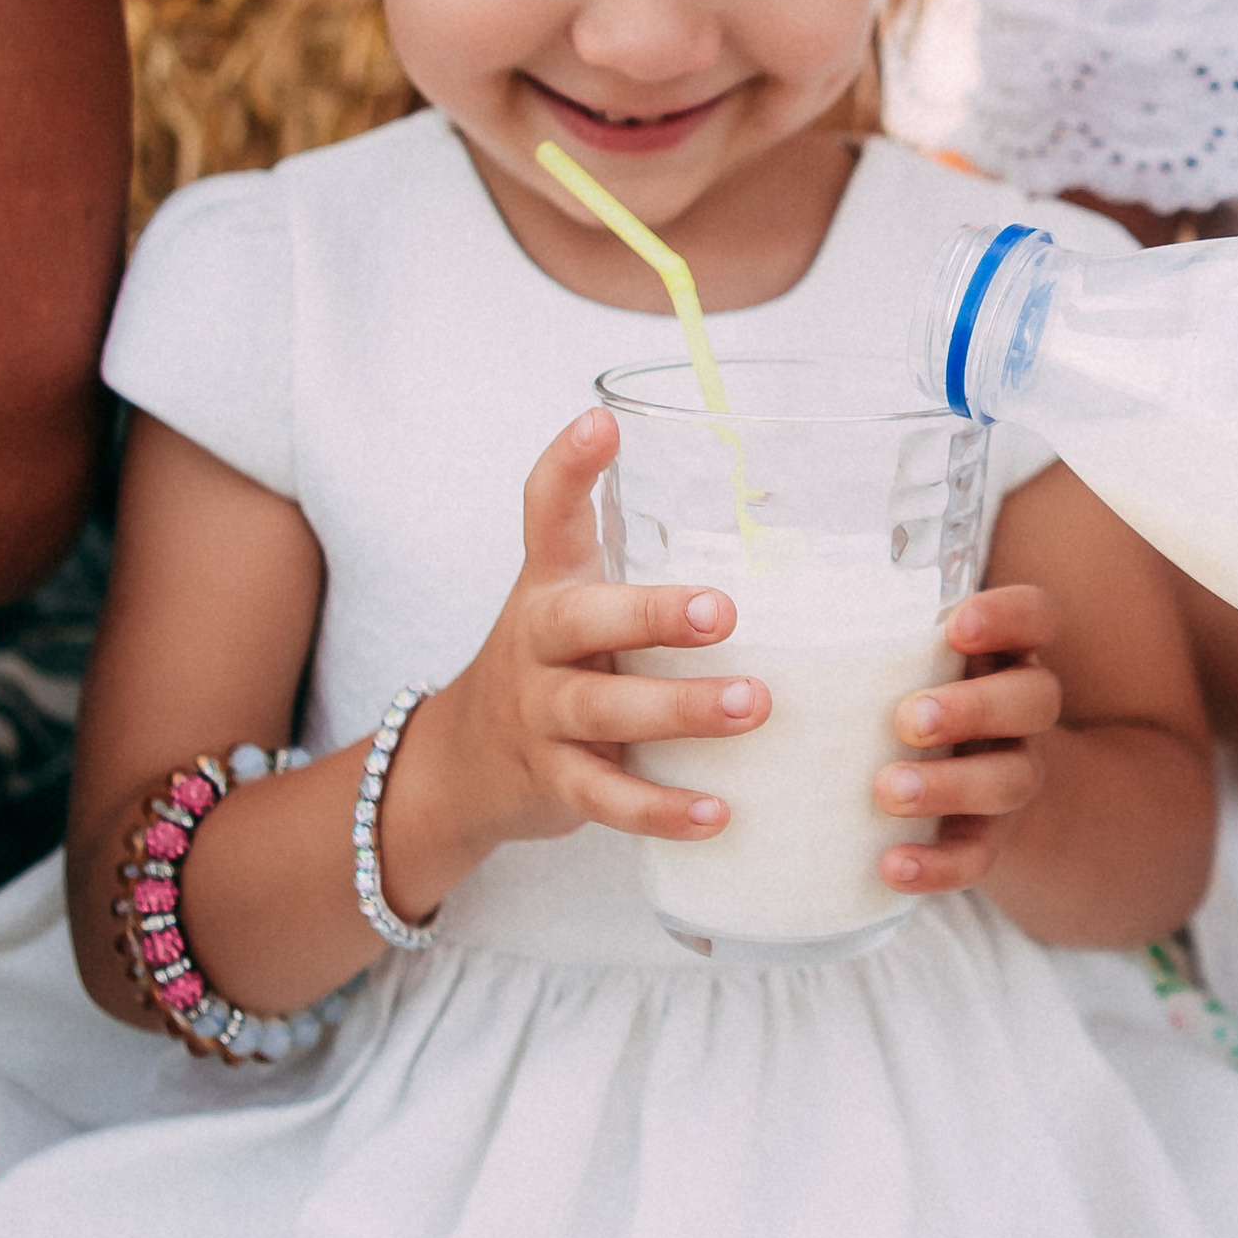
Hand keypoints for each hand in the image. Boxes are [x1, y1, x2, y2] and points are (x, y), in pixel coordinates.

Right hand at [386, 409, 771, 897]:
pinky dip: (662, 808)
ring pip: (604, 710)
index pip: (548, 512)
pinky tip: (717, 813)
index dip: (569, 467)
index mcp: (553, 583)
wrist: (464, 765)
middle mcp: (539, 641)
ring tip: (751, 706)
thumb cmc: (557, 665)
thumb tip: (773, 502)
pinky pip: (607, 797)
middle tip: (722, 610)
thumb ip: (652, 563)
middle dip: (652, 614)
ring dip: (680, 709)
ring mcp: (541, 714)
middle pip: (583, 619)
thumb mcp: (582, 602)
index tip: (601, 425)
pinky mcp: (553, 781)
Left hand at [873, 579, 1063, 896]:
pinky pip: (979, 856)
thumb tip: (762, 630)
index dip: (1008, 617)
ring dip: (951, 785)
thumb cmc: (912, 705)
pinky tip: (893, 866)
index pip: (1035, 618)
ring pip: (1010, 779)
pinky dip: (938, 865)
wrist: (969, 800)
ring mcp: (1013, 776)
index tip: (957, 627)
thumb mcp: (904, 666)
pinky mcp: (993, 839)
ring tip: (889, 791)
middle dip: (974, 707)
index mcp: (1002, 655)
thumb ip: (865, 647)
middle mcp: (1020, 714)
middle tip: (907, 720)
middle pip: (1034, 699)